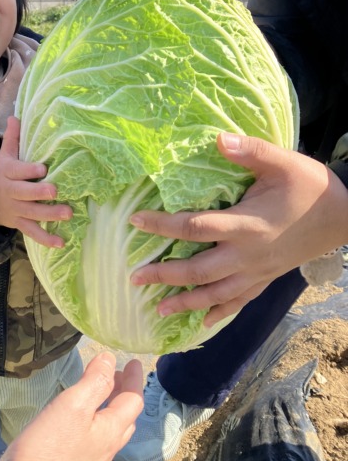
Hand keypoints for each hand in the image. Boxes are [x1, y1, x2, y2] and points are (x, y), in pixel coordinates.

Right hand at [0, 116, 71, 247]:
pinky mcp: (20, 224)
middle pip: (25, 194)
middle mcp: (11, 193)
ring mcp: (16, 210)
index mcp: (7, 173)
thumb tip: (15, 116)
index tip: (44, 168)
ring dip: (50, 215)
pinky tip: (62, 243)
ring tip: (69, 214)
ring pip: (32, 214)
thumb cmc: (2, 174)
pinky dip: (46, 239)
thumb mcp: (4, 156)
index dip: (29, 170)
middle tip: (56, 191)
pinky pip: (33, 233)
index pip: (18, 171)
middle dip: (40, 193)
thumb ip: (12, 139)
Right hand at [2, 351, 142, 460]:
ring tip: (100, 398)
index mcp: (110, 432)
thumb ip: (94, 382)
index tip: (135, 362)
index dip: (135, 379)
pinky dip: (96, 429)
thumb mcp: (72, 405)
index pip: (132, 400)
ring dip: (111, 412)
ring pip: (111, 435)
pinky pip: (96, 448)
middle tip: (117, 377)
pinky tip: (80, 428)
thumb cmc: (49, 447)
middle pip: (125, 419)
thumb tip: (110, 360)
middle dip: (124, 395)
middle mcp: (106, 452)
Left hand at [130, 132, 347, 325]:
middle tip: (134, 278)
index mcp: (246, 224)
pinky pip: (240, 302)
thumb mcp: (282, 162)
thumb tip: (218, 138)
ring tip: (159, 310)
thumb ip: (249, 151)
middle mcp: (247, 254)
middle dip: (165, 276)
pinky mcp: (266, 279)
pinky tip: (202, 322)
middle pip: (198, 270)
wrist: (345, 216)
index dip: (162, 225)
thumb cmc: (311, 186)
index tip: (135, 221)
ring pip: (216, 293)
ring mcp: (257, 271)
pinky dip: (219, 312)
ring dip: (186, 302)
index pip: (195, 227)